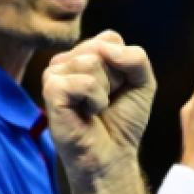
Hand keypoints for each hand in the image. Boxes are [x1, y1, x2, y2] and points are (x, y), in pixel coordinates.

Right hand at [41, 30, 155, 178]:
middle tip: (106, 101)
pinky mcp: (50, 90)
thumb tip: (107, 49)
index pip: (109, 38)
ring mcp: (55, 74)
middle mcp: (67, 60)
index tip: (118, 88)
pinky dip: (95, 100)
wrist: (112, 155)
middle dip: (115, 79)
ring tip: (95, 108)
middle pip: (101, 49)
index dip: (123, 65)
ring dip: (104, 92)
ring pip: (92, 62)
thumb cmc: (123, 120)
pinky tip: (87, 113)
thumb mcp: (143, 82)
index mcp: (85, 54)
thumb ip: (136, 57)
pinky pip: (85, 82)